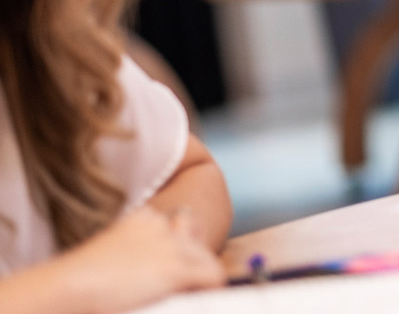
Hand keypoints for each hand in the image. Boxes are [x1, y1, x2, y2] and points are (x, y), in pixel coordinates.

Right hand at [58, 206, 224, 312]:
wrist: (65, 288)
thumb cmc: (76, 282)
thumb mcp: (109, 258)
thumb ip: (133, 257)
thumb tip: (143, 277)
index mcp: (140, 218)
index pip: (174, 222)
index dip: (177, 246)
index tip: (166, 266)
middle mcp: (159, 224)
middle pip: (193, 229)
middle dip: (193, 251)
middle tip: (185, 277)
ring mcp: (170, 244)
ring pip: (205, 255)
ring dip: (199, 275)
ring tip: (190, 292)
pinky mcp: (176, 267)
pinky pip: (213, 274)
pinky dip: (210, 289)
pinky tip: (201, 299)